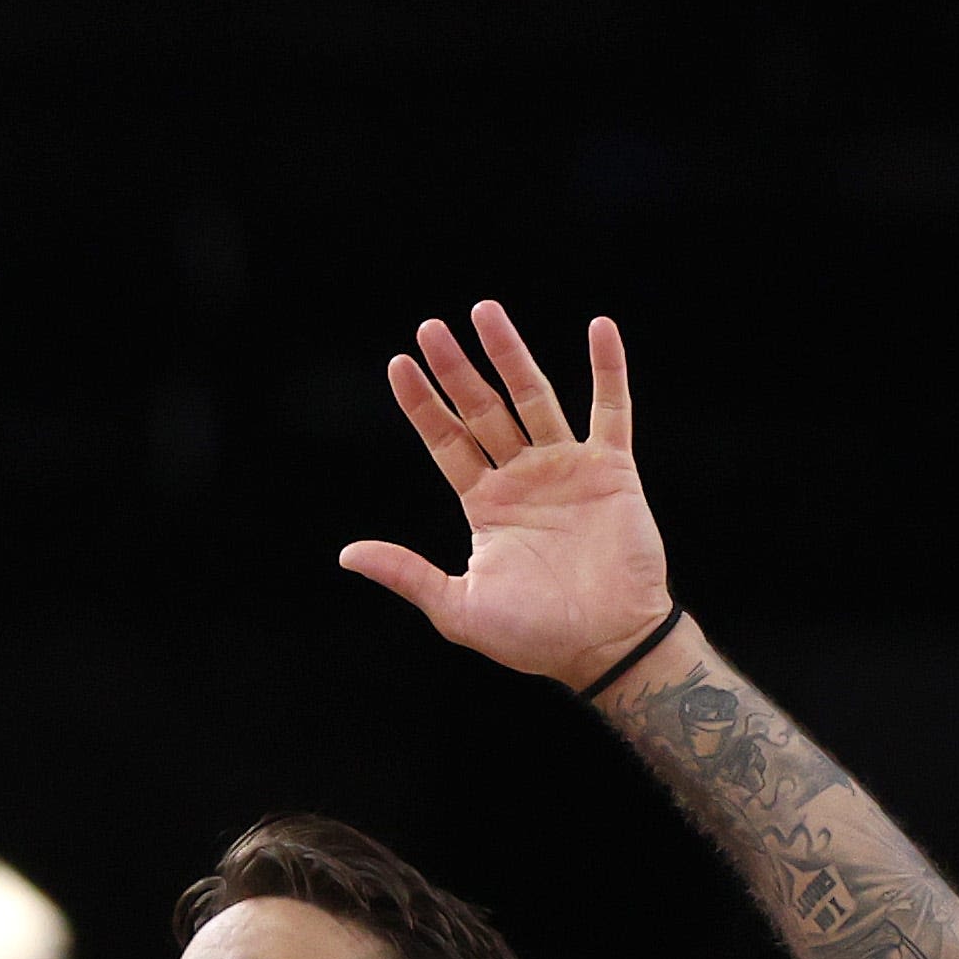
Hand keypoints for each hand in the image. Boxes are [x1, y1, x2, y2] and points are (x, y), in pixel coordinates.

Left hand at [337, 302, 677, 683]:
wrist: (605, 646)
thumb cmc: (534, 635)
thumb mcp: (458, 607)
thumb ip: (406, 573)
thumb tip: (346, 555)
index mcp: (484, 504)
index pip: (444, 440)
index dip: (421, 404)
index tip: (398, 364)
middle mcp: (521, 477)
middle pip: (482, 409)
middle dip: (456, 369)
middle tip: (431, 326)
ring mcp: (566, 468)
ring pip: (534, 398)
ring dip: (512, 354)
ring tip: (486, 312)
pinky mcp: (612, 469)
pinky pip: (610, 409)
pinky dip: (607, 368)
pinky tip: (598, 327)